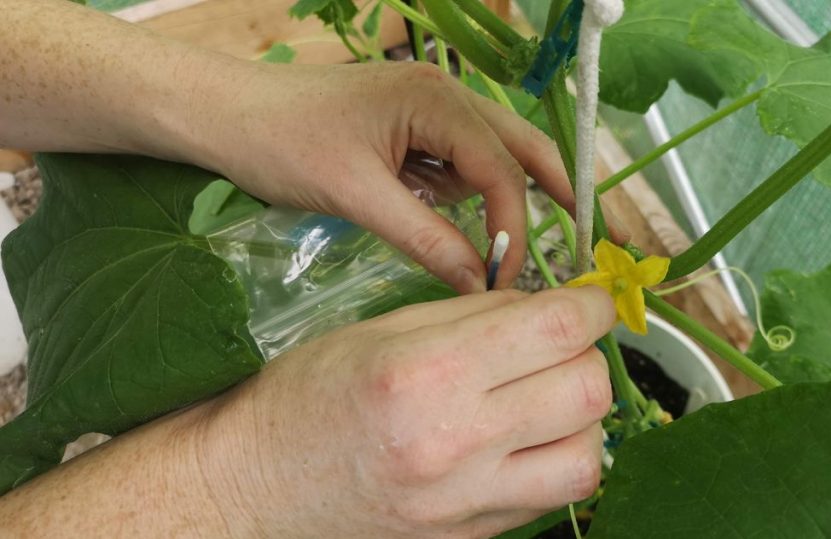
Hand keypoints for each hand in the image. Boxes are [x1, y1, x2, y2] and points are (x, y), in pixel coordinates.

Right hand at [195, 287, 615, 537]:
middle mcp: (456, 443)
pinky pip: (551, 498)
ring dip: (582, 419)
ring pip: (586, 458)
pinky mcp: (472, 535)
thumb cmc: (305, 400)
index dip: (592, 306)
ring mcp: (467, 501)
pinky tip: (525, 438)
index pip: (556, 331)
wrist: (256, 490)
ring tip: (547, 398)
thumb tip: (543, 306)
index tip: (592, 300)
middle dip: (589, 356)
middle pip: (586, 392)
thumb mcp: (379, 331)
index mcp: (429, 373)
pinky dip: (557, 459)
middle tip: (563, 345)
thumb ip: (472, 316)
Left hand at [201, 62, 576, 293]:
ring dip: (505, 200)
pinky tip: (454, 224)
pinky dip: (465, 199)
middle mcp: (445, 98)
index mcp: (436, 100)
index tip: (510, 276)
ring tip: (524, 247)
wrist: (223, 117)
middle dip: (563, 190)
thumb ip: (426, 239)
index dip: (514, 224)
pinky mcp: (412, 132)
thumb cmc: (282, 143)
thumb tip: (479, 284)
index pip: (500, 167)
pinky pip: (457, 168)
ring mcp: (430, 113)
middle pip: (524, 147)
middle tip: (604, 235)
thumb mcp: (358, 196)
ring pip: (494, 159)